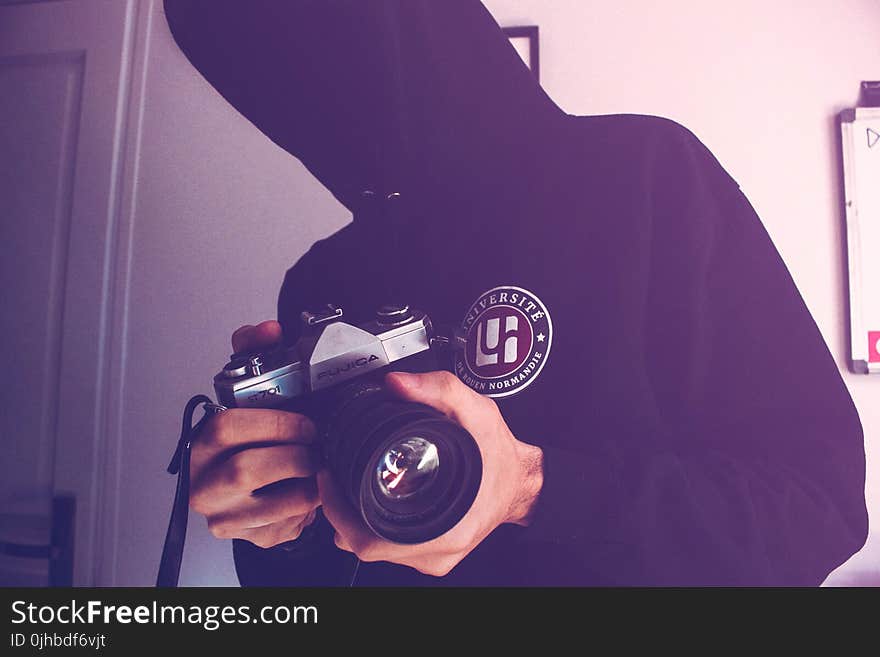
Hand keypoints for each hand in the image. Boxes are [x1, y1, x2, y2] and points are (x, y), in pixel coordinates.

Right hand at [189, 320, 320, 547]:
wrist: (250, 486)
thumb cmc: (252, 437)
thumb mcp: (249, 392)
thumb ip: (255, 352)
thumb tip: (268, 329)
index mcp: (202, 441)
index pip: (227, 426)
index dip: (274, 422)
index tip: (305, 422)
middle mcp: (204, 483)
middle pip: (248, 469)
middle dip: (294, 454)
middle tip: (315, 446)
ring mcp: (224, 516)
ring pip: (278, 502)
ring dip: (309, 483)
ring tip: (318, 468)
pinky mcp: (250, 538)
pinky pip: (290, 525)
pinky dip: (311, 506)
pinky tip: (311, 490)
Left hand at [321, 370, 543, 576]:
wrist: (522, 481)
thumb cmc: (500, 456)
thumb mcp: (476, 411)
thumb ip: (437, 390)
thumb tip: (396, 384)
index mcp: (446, 527)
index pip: (369, 541)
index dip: (339, 512)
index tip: (329, 481)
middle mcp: (437, 550)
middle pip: (364, 546)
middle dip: (340, 512)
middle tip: (332, 479)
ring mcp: (434, 555)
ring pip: (375, 548)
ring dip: (354, 520)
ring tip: (346, 486)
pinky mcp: (432, 551)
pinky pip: (390, 546)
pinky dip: (372, 524)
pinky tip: (369, 501)